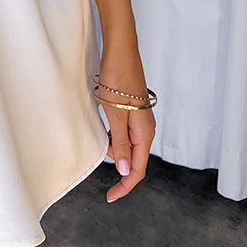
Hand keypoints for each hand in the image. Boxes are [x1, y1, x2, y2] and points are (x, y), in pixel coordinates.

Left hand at [97, 57, 155, 202]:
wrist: (121, 50)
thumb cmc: (118, 79)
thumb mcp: (115, 115)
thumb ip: (121, 144)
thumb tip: (125, 172)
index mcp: (144, 133)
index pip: (137, 170)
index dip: (125, 186)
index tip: (110, 197)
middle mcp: (145, 128)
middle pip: (134, 160)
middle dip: (119, 168)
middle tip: (102, 168)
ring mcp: (140, 118)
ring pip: (128, 145)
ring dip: (115, 150)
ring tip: (100, 146)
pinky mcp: (133, 109)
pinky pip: (125, 132)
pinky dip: (114, 137)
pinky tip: (103, 131)